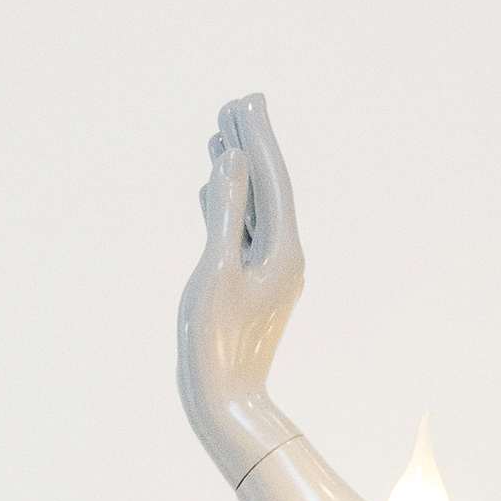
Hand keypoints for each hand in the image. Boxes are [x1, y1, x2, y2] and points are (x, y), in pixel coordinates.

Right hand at [180, 94, 302, 459]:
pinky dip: (229, 200)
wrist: (228, 399)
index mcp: (283, 250)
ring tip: (223, 131)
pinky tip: (216, 181)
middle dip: (253, 143)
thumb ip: (227, 213)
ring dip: (239, 167)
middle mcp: (283, 255)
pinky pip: (241, 228)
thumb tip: (233, 161)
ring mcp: (267, 269)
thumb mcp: (218, 270)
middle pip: (268, 186)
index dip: (258, 137)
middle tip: (241, 101)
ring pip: (253, 205)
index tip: (248, 100)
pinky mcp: (250, 282)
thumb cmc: (219, 341)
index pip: (272, 179)